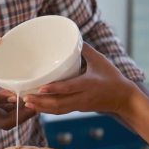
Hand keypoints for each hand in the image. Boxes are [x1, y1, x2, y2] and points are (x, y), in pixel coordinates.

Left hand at [22, 43, 136, 114]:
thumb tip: (73, 37)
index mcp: (88, 84)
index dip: (55, 89)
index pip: (69, 88)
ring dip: (41, 108)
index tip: (41, 88)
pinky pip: (61, 111)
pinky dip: (47, 110)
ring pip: (58, 110)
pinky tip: (36, 106)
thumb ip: (86, 50)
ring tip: (26, 103)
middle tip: (25, 98)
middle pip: (59, 104)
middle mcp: (82, 97)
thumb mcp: (101, 60)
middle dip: (41, 102)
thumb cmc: (113, 78)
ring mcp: (79, 104)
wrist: (123, 99)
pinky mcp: (78, 108)